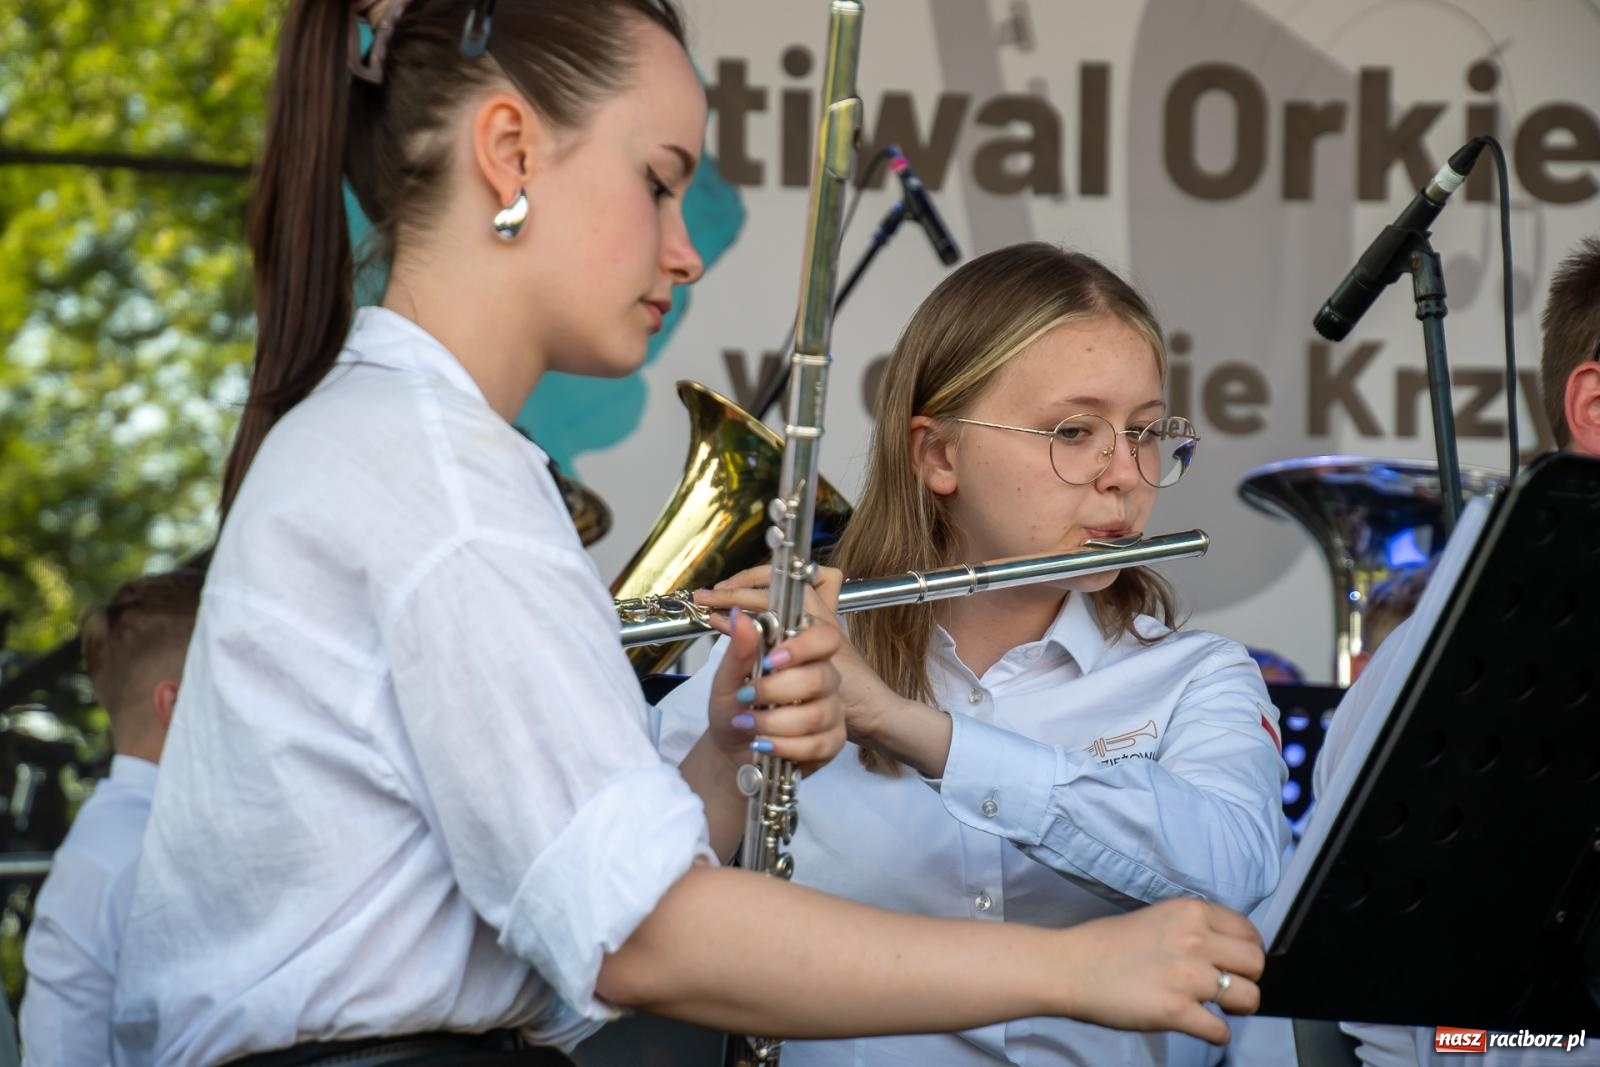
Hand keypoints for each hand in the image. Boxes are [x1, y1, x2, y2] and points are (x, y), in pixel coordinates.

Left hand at [696, 567, 902, 745]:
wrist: (731, 747)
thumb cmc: (734, 706)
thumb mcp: (727, 678)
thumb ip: (739, 650)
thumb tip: (740, 615)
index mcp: (803, 654)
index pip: (825, 638)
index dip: (804, 647)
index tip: (771, 660)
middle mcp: (824, 679)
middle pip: (820, 678)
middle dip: (776, 691)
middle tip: (746, 697)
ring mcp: (832, 712)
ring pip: (817, 715)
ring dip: (774, 722)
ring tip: (747, 724)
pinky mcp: (832, 742)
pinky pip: (818, 745)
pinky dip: (784, 747)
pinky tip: (763, 745)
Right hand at [1054, 898, 1264, 1044]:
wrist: (1069, 967)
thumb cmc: (1105, 943)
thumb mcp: (1156, 917)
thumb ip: (1192, 928)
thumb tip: (1224, 949)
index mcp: (1190, 912)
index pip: (1249, 932)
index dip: (1247, 951)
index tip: (1236, 963)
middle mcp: (1195, 940)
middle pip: (1256, 963)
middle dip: (1247, 979)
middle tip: (1227, 988)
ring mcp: (1187, 977)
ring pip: (1248, 998)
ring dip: (1237, 1008)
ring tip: (1215, 1008)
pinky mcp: (1176, 1011)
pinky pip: (1221, 1031)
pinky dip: (1214, 1034)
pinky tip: (1197, 1025)